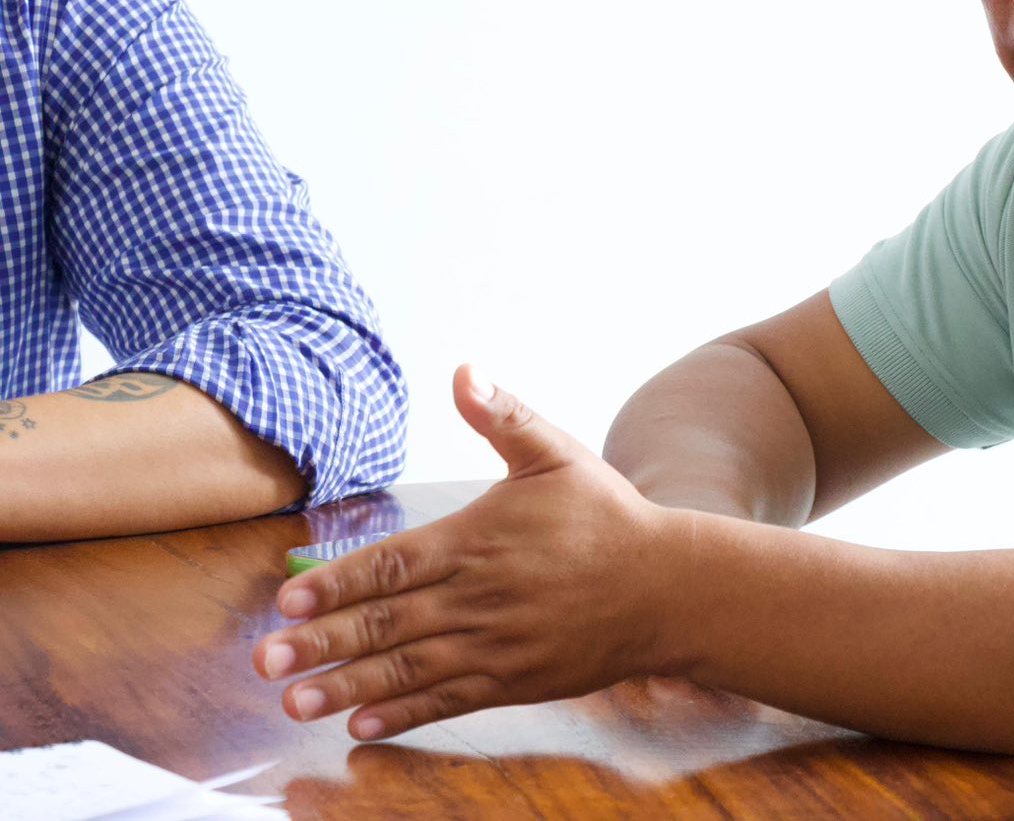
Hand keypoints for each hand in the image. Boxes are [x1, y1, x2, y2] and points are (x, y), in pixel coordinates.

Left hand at [253, 365, 685, 740]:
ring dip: (346, 685)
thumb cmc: (607, 517)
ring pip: (408, 669)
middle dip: (321, 642)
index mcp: (478, 540)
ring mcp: (495, 645)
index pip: (392, 564)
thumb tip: (464, 369)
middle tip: (265, 661)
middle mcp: (479, 598)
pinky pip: (448, 701)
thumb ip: (504, 416)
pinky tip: (360, 723)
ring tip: (294, 700)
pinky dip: (402, 714)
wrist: (669, 587)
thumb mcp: (557, 454)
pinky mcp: (513, 681)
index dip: (337, 583)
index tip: (288, 599)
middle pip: (386, 623)